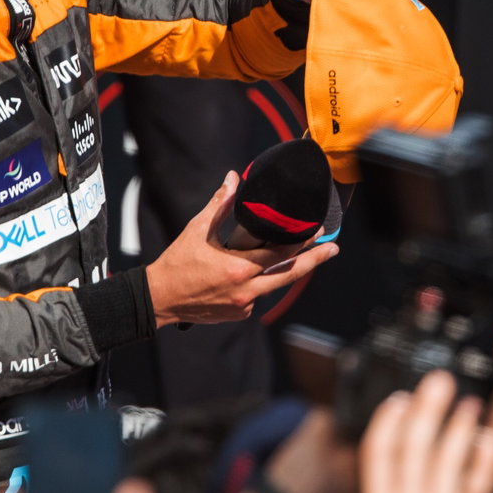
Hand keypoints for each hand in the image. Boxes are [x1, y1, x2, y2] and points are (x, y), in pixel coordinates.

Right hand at [145, 171, 337, 326]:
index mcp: (238, 268)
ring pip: (271, 285)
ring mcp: (244, 306)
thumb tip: (232, 178)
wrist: (159, 299)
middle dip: (314, 261)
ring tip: (283, 256)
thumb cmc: (177, 263)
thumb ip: (219, 205)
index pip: (281, 254)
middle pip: (290, 275)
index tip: (320, 232)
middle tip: (333, 249)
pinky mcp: (239, 314)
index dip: (303, 242)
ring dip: (278, 271)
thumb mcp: (197, 230)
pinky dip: (254, 284)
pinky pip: (255, 296)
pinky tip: (240, 277)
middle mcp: (246, 291)